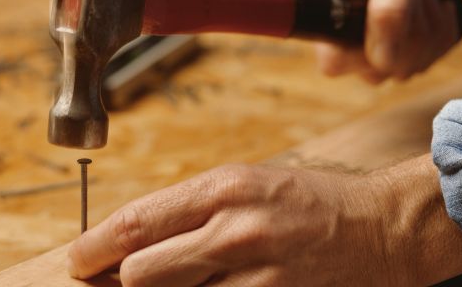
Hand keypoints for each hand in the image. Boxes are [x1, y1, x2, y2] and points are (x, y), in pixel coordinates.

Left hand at [67, 164, 399, 286]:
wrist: (381, 228)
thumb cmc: (312, 203)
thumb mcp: (249, 185)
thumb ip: (193, 210)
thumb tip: (137, 241)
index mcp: (226, 188)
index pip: (137, 223)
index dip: (95, 246)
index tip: (80, 259)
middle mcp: (236, 230)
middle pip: (140, 273)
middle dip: (124, 282)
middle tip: (123, 282)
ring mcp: (257, 276)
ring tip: (180, 283)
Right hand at [306, 0, 461, 81]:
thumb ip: (390, 13)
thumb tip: (383, 62)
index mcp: (326, 2)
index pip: (331, 60)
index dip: (364, 57)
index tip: (391, 31)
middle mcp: (342, 22)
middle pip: (370, 70)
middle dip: (409, 42)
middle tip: (422, 2)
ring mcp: (369, 32)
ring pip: (397, 69)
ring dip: (429, 39)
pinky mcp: (394, 37)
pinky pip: (415, 62)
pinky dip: (438, 40)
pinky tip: (441, 9)